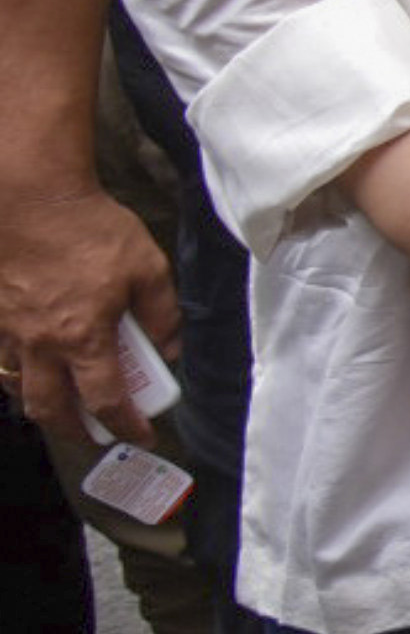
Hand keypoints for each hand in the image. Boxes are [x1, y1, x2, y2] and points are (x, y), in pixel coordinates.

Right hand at [0, 179, 174, 446]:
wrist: (29, 198)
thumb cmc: (90, 228)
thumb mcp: (147, 266)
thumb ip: (162, 313)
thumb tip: (169, 348)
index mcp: (83, 337)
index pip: (106, 400)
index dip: (125, 425)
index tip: (141, 434)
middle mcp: (40, 344)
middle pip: (50, 409)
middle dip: (74, 431)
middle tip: (93, 433)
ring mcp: (7, 331)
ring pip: (16, 387)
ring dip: (40, 403)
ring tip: (60, 402)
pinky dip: (12, 373)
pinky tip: (27, 368)